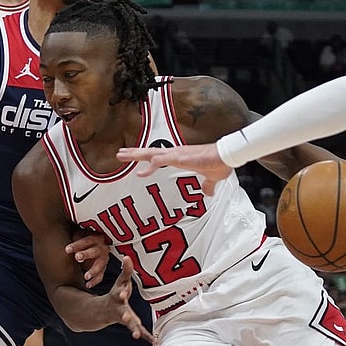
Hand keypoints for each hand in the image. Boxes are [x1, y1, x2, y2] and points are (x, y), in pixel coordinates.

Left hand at [67, 229, 110, 288]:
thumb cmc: (81, 239)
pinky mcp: (104, 268)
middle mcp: (102, 247)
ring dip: (93, 270)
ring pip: (101, 264)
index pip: (87, 240)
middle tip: (77, 258)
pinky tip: (88, 285)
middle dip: (86, 254)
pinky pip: (102, 275)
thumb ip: (73, 232)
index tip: (67, 249)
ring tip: (85, 276)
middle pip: (95, 250)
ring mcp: (104, 258)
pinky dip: (95, 280)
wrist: (93, 245)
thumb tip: (56, 219)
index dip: (77, 244)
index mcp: (95, 237)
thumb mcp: (78, 234)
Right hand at [109, 257, 154, 343]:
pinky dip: (147, 336)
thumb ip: (125, 270)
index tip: (123, 294)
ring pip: (130, 325)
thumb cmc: (116, 293)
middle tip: (126, 318)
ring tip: (136, 336)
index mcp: (118, 297)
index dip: (121, 293)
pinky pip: (140, 331)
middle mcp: (120, 309)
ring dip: (133, 329)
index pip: (119, 294)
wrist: (105, 310)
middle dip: (125, 315)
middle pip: (123, 312)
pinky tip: (155, 341)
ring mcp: (126, 319)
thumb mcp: (121, 281)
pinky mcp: (132, 325)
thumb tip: (127, 256)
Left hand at [117, 143, 231, 195]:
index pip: (157, 156)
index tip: (133, 157)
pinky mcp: (180, 158)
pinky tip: (140, 172)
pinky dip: (150, 166)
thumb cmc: (219, 164)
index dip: (145, 157)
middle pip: (149, 152)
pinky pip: (161, 161)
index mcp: (179, 157)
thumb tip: (208, 193)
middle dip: (133, 153)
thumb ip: (207, 185)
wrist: (227, 157)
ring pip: (150, 153)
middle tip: (119, 154)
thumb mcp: (211, 178)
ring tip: (121, 155)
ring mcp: (176, 154)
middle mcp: (174, 153)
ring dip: (135, 155)